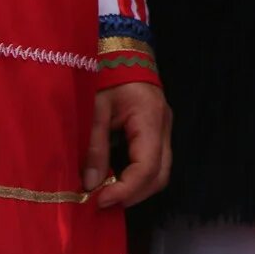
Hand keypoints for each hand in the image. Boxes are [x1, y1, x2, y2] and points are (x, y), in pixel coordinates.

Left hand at [85, 82, 171, 208]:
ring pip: (160, 171)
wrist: (120, 50)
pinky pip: (153, 161)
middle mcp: (163, 127)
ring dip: (135, 188)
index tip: (99, 201)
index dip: (125, 189)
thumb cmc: (106, 75)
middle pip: (160, 174)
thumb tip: (90, 185)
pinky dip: (135, 176)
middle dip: (133, 194)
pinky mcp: (156, 130)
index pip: (147, 167)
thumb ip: (94, 147)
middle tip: (102, 202)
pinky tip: (114, 178)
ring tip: (106, 192)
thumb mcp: (94, 109)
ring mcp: (164, 128)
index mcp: (150, 119)